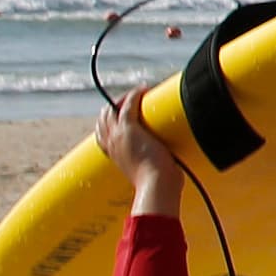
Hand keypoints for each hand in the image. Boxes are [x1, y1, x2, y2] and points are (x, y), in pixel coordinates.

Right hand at [93, 87, 183, 214]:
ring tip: (138, 94)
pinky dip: (135, 94)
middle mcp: (111, 144)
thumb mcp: (148, 174)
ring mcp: (118, 135)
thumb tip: (173, 169)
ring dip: (125, 98)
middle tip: (131, 101)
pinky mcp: (129, 128)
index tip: (120, 116)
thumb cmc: (158, 185)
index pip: (102, 134)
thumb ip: (153, 167)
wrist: (156, 186)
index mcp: (113, 155)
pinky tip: (144, 89)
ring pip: (112, 109)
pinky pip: (128, 104)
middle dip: (113, 107)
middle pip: (103, 118)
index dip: (108, 123)